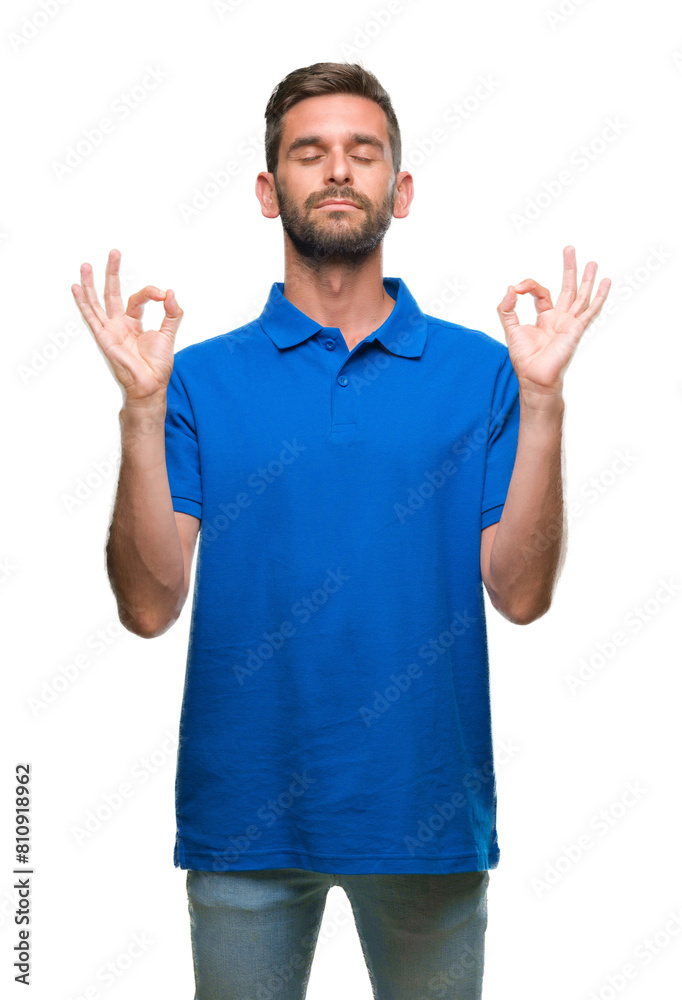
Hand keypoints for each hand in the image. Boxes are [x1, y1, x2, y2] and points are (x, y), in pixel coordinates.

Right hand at [71, 248, 182, 402]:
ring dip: (92, 283)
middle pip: (113, 292)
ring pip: (98, 301)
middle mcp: (120, 323)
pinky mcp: (104, 337)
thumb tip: (170, 293)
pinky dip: (83, 303)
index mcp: (134, 322)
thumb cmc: (157, 365)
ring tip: (86, 265)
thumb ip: (172, 313)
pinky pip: (91, 317)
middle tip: (114, 252)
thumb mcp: (169, 334)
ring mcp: (110, 329)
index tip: (163, 295)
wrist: (150, 385)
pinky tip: (76, 288)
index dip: (151, 292)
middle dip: (113, 272)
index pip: (138, 298)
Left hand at [497, 246, 610, 400]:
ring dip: (587, 278)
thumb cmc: (525, 358)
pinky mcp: (577, 329)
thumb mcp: (510, 329)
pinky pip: (591, 310)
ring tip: (593, 262)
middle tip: (570, 249)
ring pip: (581, 296)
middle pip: (567, 288)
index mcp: (545, 317)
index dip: (529, 285)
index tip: (517, 288)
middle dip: (569, 268)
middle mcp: (560, 318)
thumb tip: (510, 288)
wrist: (535, 377)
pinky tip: (606, 283)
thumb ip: (507, 308)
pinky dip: (599, 296)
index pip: (541, 292)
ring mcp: (570, 323)